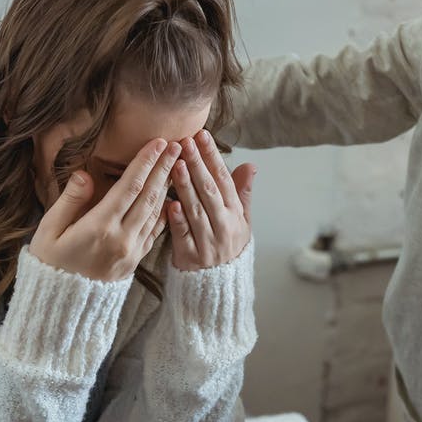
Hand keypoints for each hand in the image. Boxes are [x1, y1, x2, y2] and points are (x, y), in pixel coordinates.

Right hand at [29, 139, 180, 280]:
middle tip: (178, 145)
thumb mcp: (49, 231)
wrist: (60, 307)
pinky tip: (171, 198)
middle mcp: (121, 239)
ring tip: (177, 164)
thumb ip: (69, 201)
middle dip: (164, 168)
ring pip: (156, 213)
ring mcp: (131, 252)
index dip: (146, 162)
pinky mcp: (135, 261)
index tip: (159, 142)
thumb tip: (84, 175)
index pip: (129, 187)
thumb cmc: (49, 264)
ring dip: (168, 186)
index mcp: (99, 227)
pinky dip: (165, 212)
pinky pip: (155, 232)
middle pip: (149, 196)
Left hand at [167, 130, 254, 271]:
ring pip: (196, 210)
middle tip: (185, 142)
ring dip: (186, 186)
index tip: (202, 136)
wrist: (219, 286)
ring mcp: (207, 242)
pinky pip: (183, 236)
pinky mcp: (190, 257)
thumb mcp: (242, 221)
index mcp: (235, 214)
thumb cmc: (227, 245)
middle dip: (197, 165)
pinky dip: (177, 220)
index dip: (213, 157)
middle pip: (209, 191)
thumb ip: (242, 193)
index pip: (224, 180)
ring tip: (175, 164)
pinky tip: (170, 204)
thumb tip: (250, 165)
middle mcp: (223, 226)